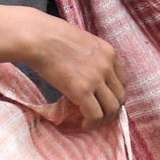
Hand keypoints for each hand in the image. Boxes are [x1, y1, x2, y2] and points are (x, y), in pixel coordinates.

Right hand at [23, 11, 127, 130]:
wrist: (37, 37)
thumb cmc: (50, 36)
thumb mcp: (81, 42)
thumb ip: (90, 57)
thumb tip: (85, 73)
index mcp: (109, 52)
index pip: (123, 80)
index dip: (115, 95)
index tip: (104, 101)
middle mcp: (107, 66)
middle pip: (120, 97)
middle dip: (112, 110)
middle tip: (99, 116)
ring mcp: (96, 78)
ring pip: (112, 109)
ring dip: (103, 120)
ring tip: (91, 122)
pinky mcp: (82, 90)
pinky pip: (96, 115)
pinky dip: (92, 123)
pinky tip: (83, 124)